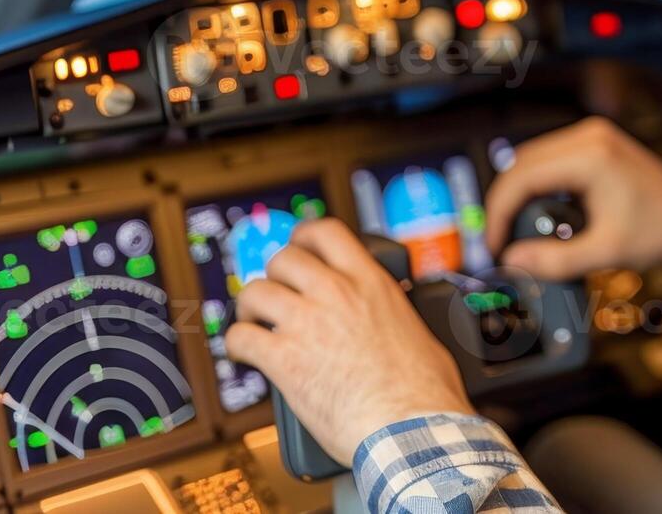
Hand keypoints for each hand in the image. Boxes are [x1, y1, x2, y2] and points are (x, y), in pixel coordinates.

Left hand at [226, 218, 472, 463]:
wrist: (410, 428)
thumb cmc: (425, 392)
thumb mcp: (420, 333)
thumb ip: (394, 318)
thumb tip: (395, 325)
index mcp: (371, 283)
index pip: (325, 233)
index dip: (304, 237)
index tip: (299, 248)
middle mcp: (335, 294)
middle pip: (283, 258)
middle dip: (275, 275)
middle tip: (277, 294)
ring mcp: (306, 324)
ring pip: (254, 292)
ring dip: (250, 308)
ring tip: (255, 323)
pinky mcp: (284, 359)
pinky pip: (240, 338)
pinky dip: (236, 346)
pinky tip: (244, 355)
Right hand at [483, 116, 661, 278]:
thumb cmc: (660, 232)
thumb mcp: (606, 252)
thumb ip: (555, 260)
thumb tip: (512, 260)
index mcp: (590, 156)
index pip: (522, 177)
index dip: (500, 212)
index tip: (494, 243)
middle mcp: (589, 136)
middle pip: (521, 163)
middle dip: (504, 202)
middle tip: (499, 239)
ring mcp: (593, 136)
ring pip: (533, 160)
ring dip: (519, 193)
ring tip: (514, 230)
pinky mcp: (596, 144)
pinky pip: (551, 160)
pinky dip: (538, 185)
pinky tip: (538, 213)